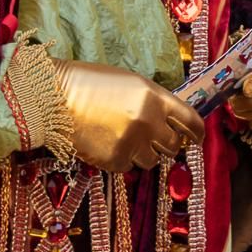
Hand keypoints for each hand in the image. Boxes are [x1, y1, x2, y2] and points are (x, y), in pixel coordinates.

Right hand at [55, 60, 202, 171]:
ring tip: (120, 137)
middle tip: (151, 139)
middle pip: (173, 145)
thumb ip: (155, 102)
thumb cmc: (91, 84)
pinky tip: (105, 143)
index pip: (190, 119)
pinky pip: (127, 167)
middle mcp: (148, 121)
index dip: (197, 132)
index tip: (198, 139)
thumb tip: (172, 122)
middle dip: (165, 144)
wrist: (54, 97)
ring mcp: (131, 142)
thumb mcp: (132, 84)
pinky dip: (119, 160)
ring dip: (142, 153)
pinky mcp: (113, 159)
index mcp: (154, 97)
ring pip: (151, 160)